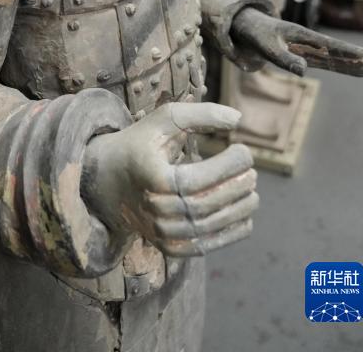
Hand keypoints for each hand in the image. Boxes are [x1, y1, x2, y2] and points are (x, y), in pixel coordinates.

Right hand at [81, 102, 257, 257]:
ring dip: (238, 211)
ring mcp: (160, 232)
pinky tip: (245, 215)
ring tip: (253, 192)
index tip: (246, 150)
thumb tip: (238, 119)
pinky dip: (230, 233)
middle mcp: (153, 210)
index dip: (226, 167)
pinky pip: (205, 245)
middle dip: (236, 188)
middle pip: (204, 205)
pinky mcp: (169, 247)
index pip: (195, 180)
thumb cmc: (141, 143)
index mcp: (150, 177)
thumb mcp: (164, 120)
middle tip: (254, 172)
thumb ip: (200, 114)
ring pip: (208, 228)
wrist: (108, 181)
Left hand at [231, 7, 362, 76]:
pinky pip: (320, 60)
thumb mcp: (267, 47)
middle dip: (351, 57)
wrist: (247, 27)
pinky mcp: (300, 53)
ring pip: (329, 56)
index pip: (325, 44)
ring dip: (346, 62)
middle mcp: (305, 40)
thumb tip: (304, 70)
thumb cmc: (257, 35)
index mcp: (299, 34)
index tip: (361, 53)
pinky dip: (334, 65)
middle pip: (332, 50)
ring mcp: (304, 46)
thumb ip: (284, 58)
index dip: (343, 50)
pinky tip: (347, 68)